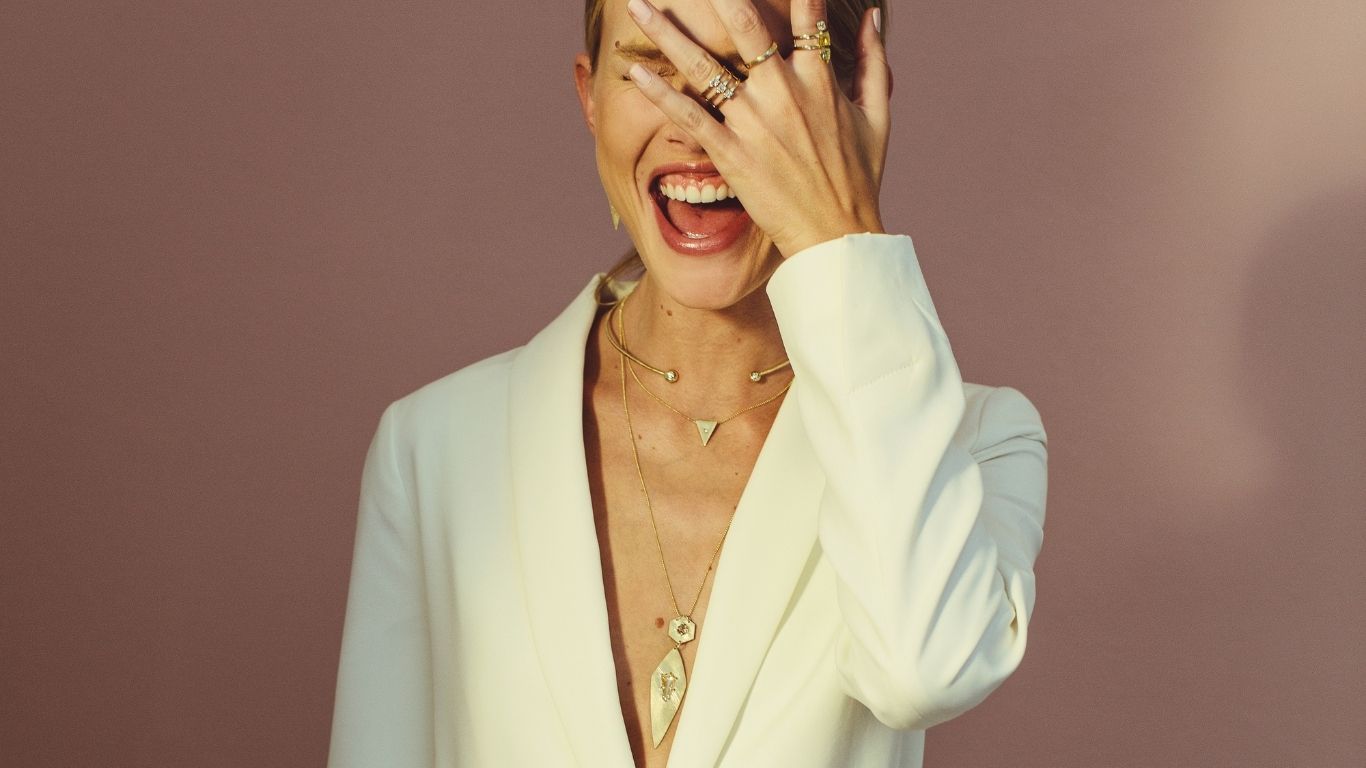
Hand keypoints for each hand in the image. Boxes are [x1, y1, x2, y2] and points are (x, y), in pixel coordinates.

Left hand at [625, 0, 890, 257]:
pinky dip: (659, 93)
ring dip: (666, 33)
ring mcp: (753, 122)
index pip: (805, 14)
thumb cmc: (859, 177)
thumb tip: (872, 15)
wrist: (836, 233)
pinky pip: (688, 116)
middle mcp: (783, 91)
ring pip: (703, 65)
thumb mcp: (878, 114)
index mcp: (820, 78)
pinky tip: (634, 71)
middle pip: (745, 25)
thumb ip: (873, 60)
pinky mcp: (730, 152)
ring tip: (638, 6)